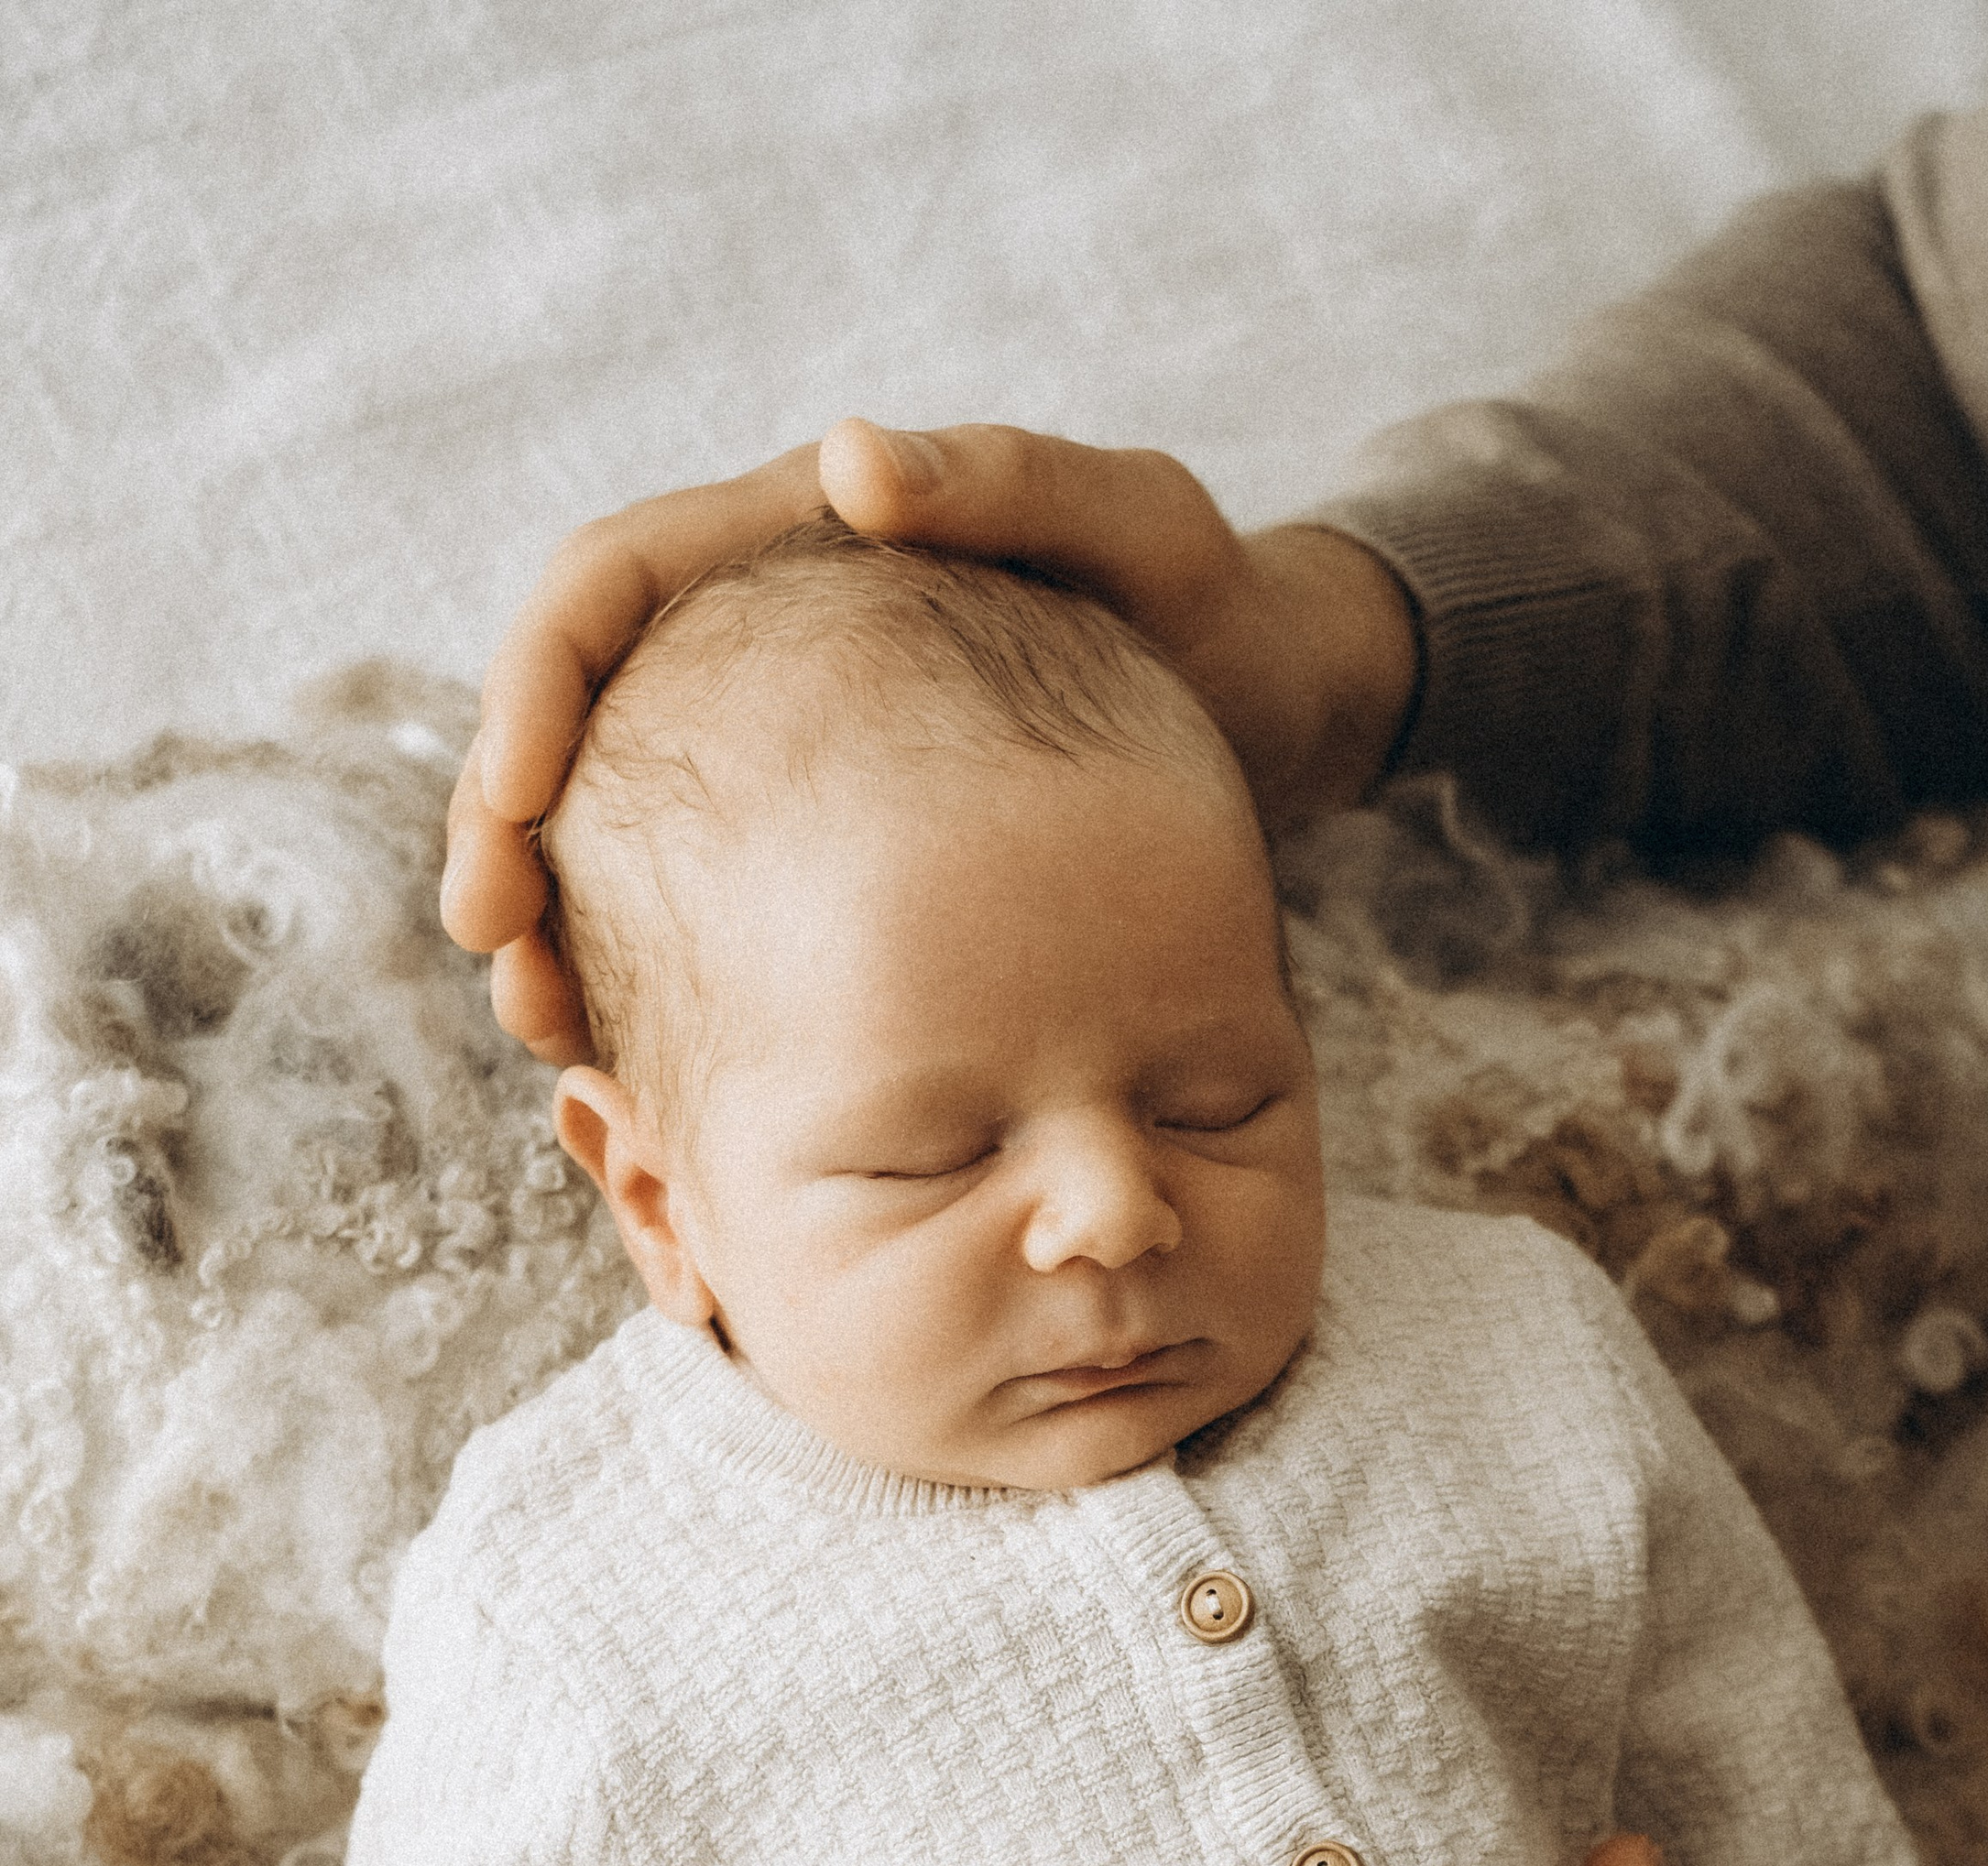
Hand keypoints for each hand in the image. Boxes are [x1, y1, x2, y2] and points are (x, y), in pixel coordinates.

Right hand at [441, 414, 1420, 1061]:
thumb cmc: (1215, 603)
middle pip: (583, 731)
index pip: (608, 591)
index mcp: (793, 543)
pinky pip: (711, 916)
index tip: (513, 804)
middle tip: (502, 955)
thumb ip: (1007, 480)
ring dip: (567, 933)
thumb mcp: (1138, 523)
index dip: (536, 692)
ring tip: (552, 1034)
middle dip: (513, 840)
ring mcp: (791, 759)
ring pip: (628, 840)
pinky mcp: (834, 856)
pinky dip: (665, 989)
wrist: (1280, 712)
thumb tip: (845, 461)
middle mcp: (764, 646)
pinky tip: (651, 1077)